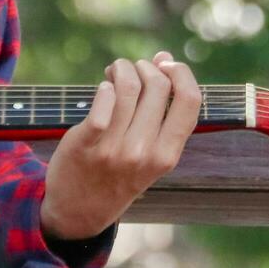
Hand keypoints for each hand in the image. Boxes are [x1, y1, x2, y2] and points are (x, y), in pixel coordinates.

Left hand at [39, 50, 200, 241]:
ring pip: (129, 87)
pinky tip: (104, 89)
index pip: (190, 102)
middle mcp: (143, 153)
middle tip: (134, 69)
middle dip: (146, 67)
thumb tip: (165, 57)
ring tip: (116, 71)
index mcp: (167, 156)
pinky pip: (102, 101)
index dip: (181, 73)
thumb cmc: (119, 172)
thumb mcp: (151, 153)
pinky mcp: (84, 143)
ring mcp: (113, 149)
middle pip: (158, 87)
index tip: (166, 64)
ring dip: (123, 69)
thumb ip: (162, 110)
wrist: (78, 210)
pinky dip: (105, 86)